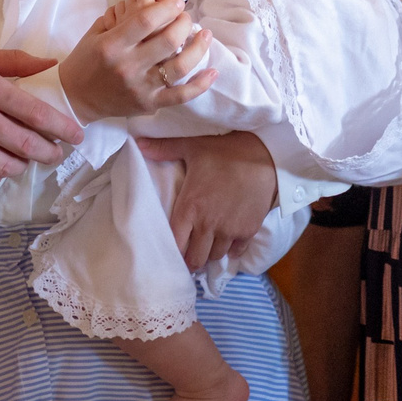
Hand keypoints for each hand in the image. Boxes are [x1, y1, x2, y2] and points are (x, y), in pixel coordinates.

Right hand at [0, 24, 80, 190]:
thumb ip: (15, 61)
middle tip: (56, 154)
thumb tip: (51, 63)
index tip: (76, 136)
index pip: (36, 114)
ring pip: (3, 167)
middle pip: (25, 146)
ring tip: (24, 160)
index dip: (62, 129)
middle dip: (49, 153)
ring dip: (20, 166)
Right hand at [55, 0, 214, 122]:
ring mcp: (140, 88)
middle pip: (168, 40)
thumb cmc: (86, 60)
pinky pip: (181, 96)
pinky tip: (212, 72)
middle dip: (184, 23)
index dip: (167, 6)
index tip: (177, 1)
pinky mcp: (149, 104)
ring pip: (179, 67)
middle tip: (186, 17)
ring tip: (205, 35)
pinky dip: (200, 85)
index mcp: (112, 45)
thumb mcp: (98, 31)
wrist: (75, 98)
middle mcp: (127, 67)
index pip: (146, 20)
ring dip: (198, 48)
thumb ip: (125, 13)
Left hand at [139, 132, 275, 271]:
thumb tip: (136, 142)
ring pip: (215, 257)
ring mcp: (229, 231)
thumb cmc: (225, 151)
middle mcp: (208, 225)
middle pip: (195, 258)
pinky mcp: (248, 231)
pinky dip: (231, 250)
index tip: (171, 251)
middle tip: (189, 252)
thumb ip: (163, 148)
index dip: (172, 251)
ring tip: (207, 246)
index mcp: (189, 208)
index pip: (175, 243)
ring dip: (209, 253)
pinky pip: (236, 252)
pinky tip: (228, 243)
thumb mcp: (192, 146)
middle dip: (190, 258)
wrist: (265, 157)